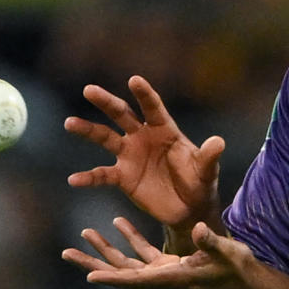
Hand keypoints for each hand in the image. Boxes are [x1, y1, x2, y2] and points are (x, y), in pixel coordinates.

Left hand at [62, 217, 258, 288]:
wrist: (248, 281)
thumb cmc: (238, 269)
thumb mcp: (226, 253)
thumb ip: (210, 243)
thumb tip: (198, 230)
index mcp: (171, 279)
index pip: (136, 280)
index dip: (112, 278)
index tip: (88, 276)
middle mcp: (161, 279)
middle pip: (119, 273)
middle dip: (93, 263)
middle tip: (65, 253)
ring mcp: (164, 273)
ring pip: (127, 263)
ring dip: (106, 249)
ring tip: (85, 232)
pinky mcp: (170, 265)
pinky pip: (143, 253)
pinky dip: (130, 239)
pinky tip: (118, 223)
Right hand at [64, 76, 225, 232]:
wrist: (188, 208)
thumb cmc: (199, 182)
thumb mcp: (206, 170)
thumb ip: (208, 156)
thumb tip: (219, 142)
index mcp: (164, 129)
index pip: (153, 108)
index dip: (144, 94)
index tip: (134, 80)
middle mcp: (143, 137)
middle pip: (122, 115)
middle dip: (106, 102)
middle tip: (89, 90)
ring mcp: (130, 155)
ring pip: (104, 138)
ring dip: (87, 130)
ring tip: (69, 122)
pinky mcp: (123, 177)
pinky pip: (102, 175)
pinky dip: (88, 178)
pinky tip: (74, 180)